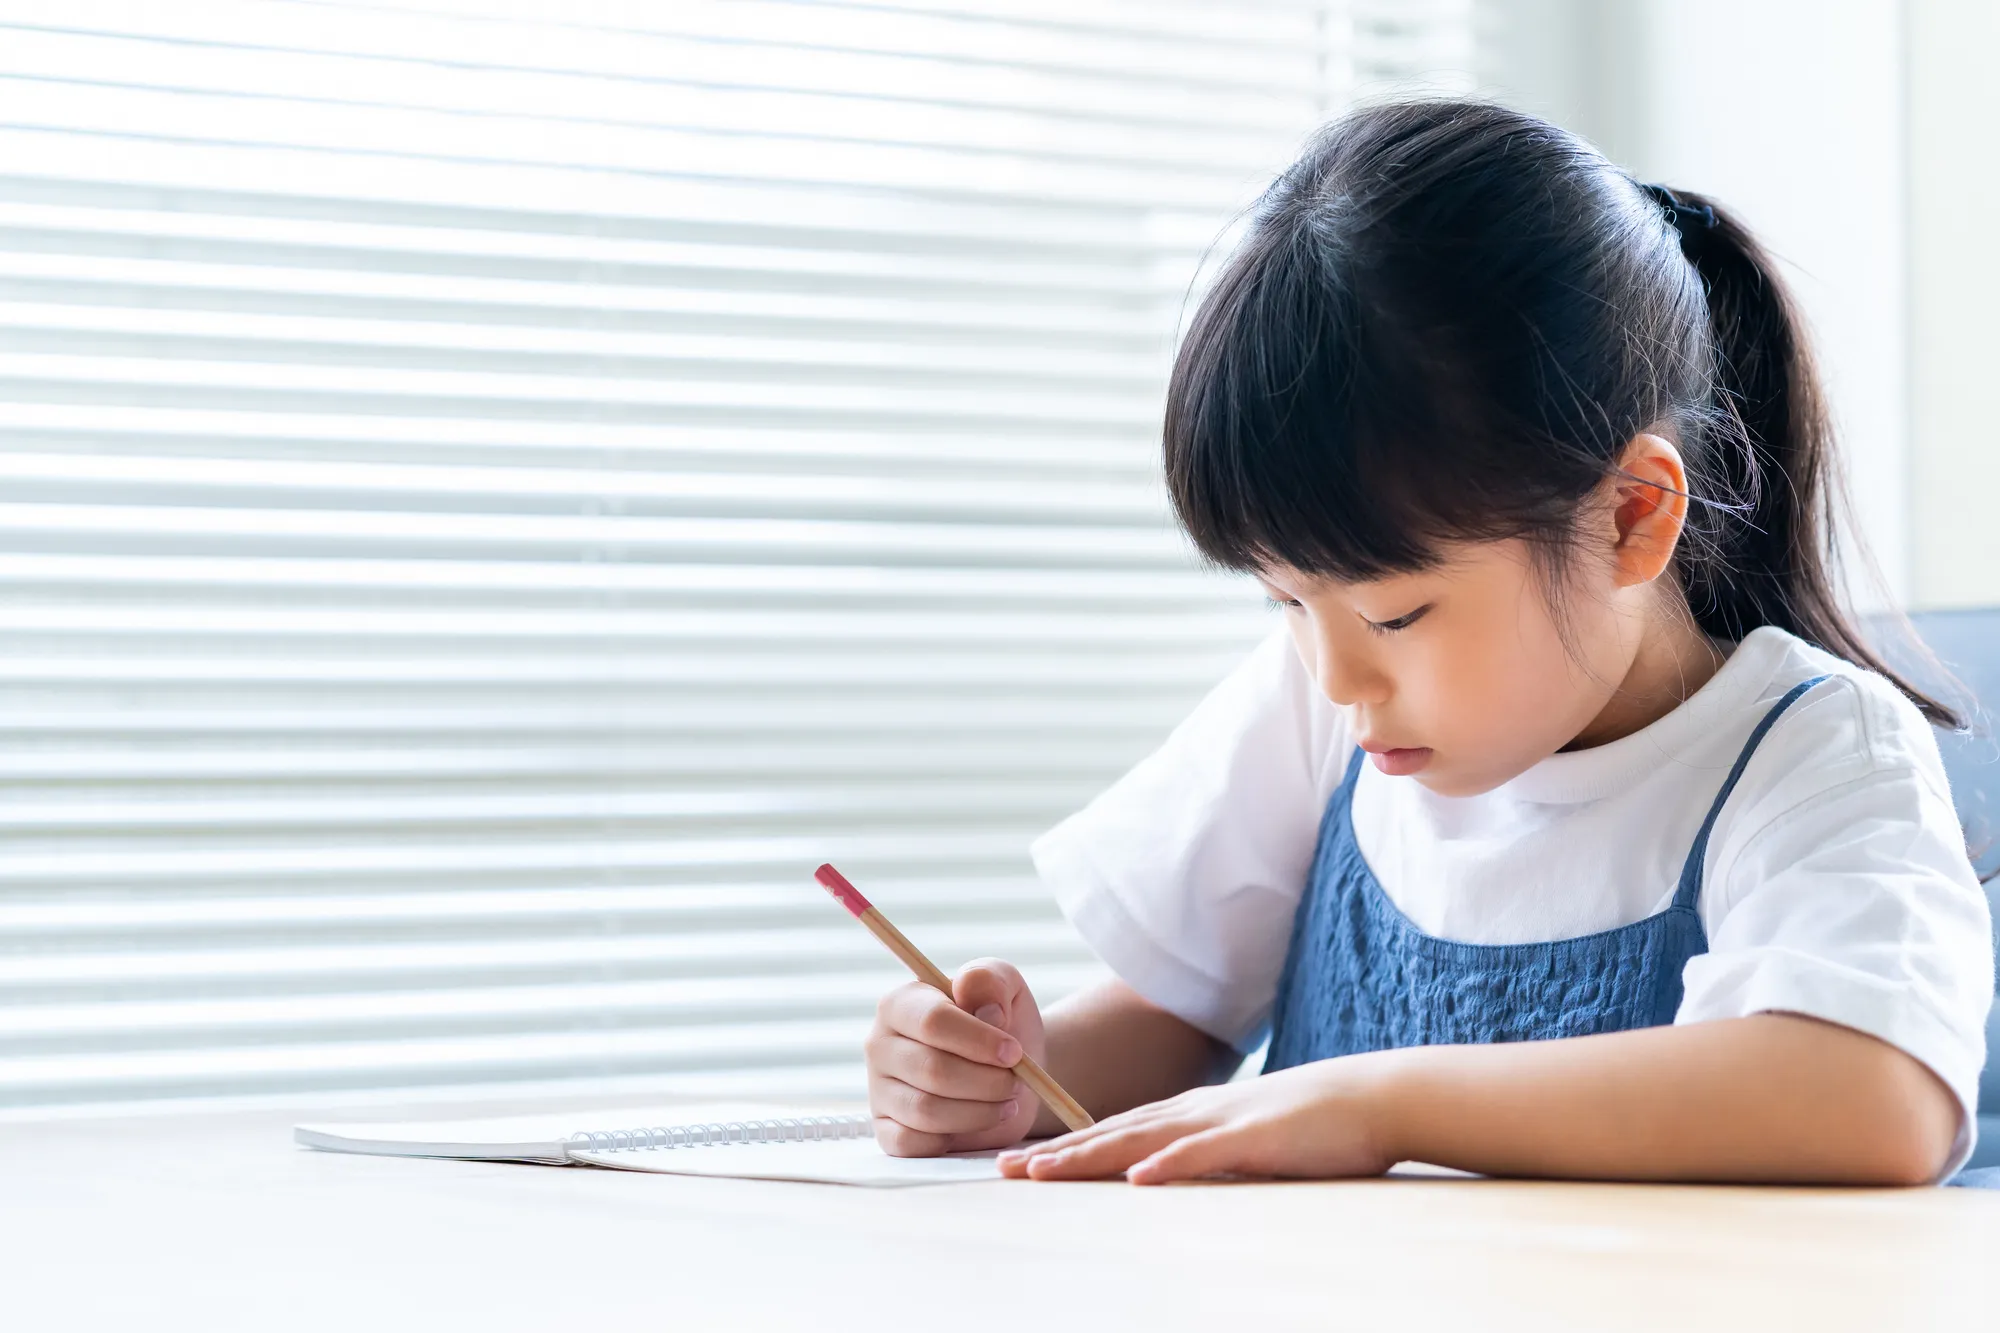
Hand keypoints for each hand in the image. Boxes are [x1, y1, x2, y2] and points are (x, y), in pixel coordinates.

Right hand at [864, 957, 1046, 1155]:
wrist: (1008, 1071)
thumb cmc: (1001, 1024)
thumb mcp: (1005, 988)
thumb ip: (991, 981)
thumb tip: (987, 1010)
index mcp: (901, 1003)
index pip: (932, 1021)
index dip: (978, 1040)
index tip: (1014, 1052)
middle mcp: (881, 1045)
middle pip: (932, 1070)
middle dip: (986, 1081)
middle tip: (1016, 1082)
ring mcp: (879, 1090)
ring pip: (925, 1111)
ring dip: (978, 1111)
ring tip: (1006, 1101)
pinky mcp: (886, 1130)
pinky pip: (912, 1144)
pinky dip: (952, 1137)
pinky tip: (975, 1121)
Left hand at [996, 1054, 1400, 1183]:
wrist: (1372, 1096)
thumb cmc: (1311, 1124)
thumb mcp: (1244, 1139)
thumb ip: (1204, 1154)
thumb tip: (1164, 1177)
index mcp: (1191, 1114)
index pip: (1115, 1131)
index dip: (1066, 1147)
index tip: (1022, 1164)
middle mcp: (1195, 1113)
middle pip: (1112, 1133)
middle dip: (1056, 1154)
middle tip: (1002, 1171)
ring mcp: (1223, 1122)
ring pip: (1142, 1140)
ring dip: (1089, 1157)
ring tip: (1042, 1173)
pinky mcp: (1257, 1138)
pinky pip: (1205, 1153)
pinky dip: (1169, 1165)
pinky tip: (1137, 1178)